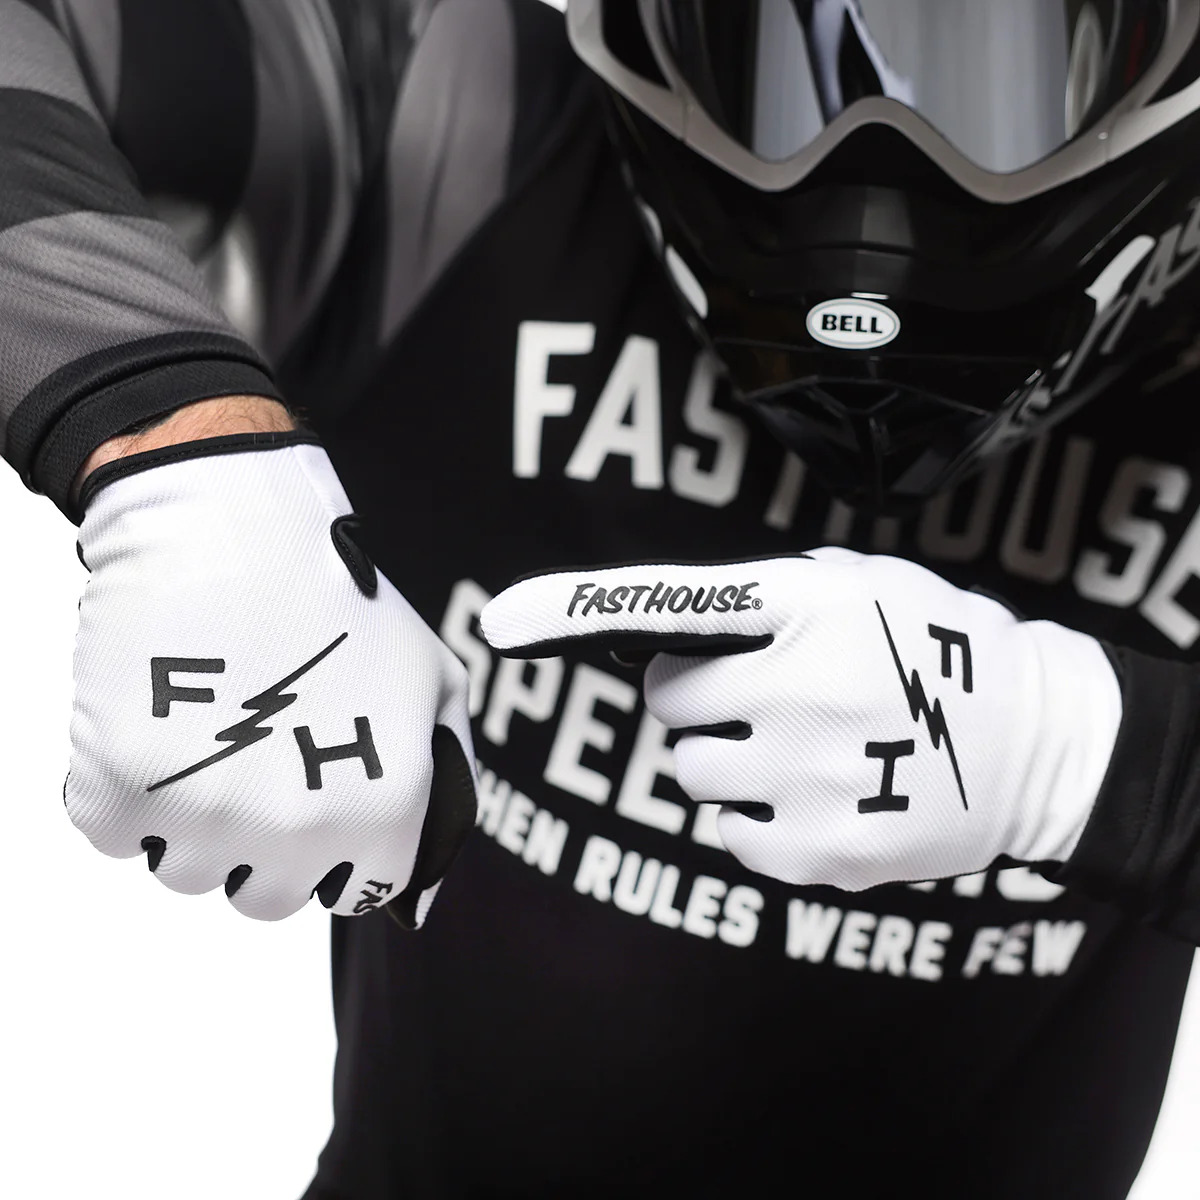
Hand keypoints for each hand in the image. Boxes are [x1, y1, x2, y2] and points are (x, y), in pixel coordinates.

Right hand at [68, 432, 475, 922]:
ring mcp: (206, 816)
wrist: (230, 528)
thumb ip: (445, 786)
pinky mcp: (122, 788)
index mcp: (384, 811)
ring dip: (192, 820)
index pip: (353, 893)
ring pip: (186, 873)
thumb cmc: (340, 604)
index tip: (314, 796)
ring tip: (210, 727)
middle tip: (256, 758)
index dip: (333, 849)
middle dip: (261, 843)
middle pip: (264, 897)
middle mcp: (300, 832)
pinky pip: (116, 836)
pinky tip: (159, 722)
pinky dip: (127, 794)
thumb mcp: (432, 684)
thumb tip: (416, 892)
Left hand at [480, 549, 1121, 890]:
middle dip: (696, 698)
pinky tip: (820, 795)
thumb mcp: (866, 589)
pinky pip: (730, 834)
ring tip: (800, 748)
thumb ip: (770, 599)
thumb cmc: (939, 653)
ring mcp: (810, 779)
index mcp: (808, 613)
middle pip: (668, 703)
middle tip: (757, 698)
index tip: (499, 618)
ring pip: (692, 773)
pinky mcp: (822, 855)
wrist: (1042, 746)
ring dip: (724, 759)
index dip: (577, 605)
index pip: (671, 603)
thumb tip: (680, 634)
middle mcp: (800, 691)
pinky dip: (755, 817)